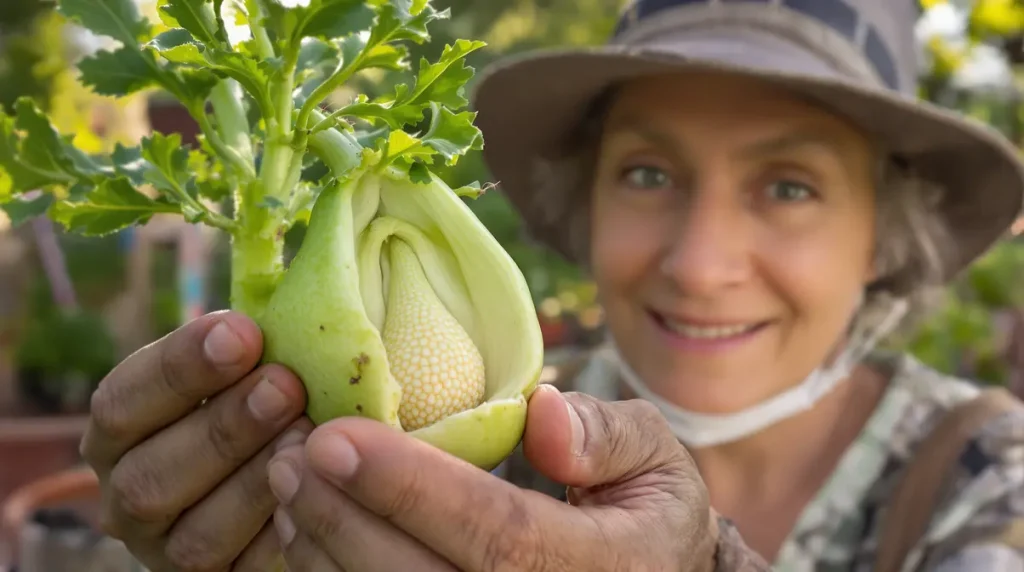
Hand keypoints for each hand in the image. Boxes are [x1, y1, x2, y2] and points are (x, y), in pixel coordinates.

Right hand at [80, 311, 312, 570]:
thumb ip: (250, 342)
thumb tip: (294, 277)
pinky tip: (320, 488)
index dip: (180, 366)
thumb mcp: (244, 367)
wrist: (285, 479)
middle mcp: (128, 495)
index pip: (124, 401)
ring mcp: (167, 549)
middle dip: (224, 424)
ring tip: (307, 435)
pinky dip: (283, 530)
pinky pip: (244, 568)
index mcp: (121, 431)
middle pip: (153, 473)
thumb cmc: (264, 401)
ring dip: (255, 480)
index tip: (242, 330)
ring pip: (195, 531)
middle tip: (285, 384)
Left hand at [267, 384, 719, 571]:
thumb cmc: (646, 516)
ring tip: (287, 484)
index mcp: (598, 567)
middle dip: (345, 520)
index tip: (336, 437)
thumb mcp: (655, 462)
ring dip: (325, 551)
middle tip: (291, 455)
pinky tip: (306, 532)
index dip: (411, 489)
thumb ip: (606, 436)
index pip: (496, 533)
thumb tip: (542, 412)